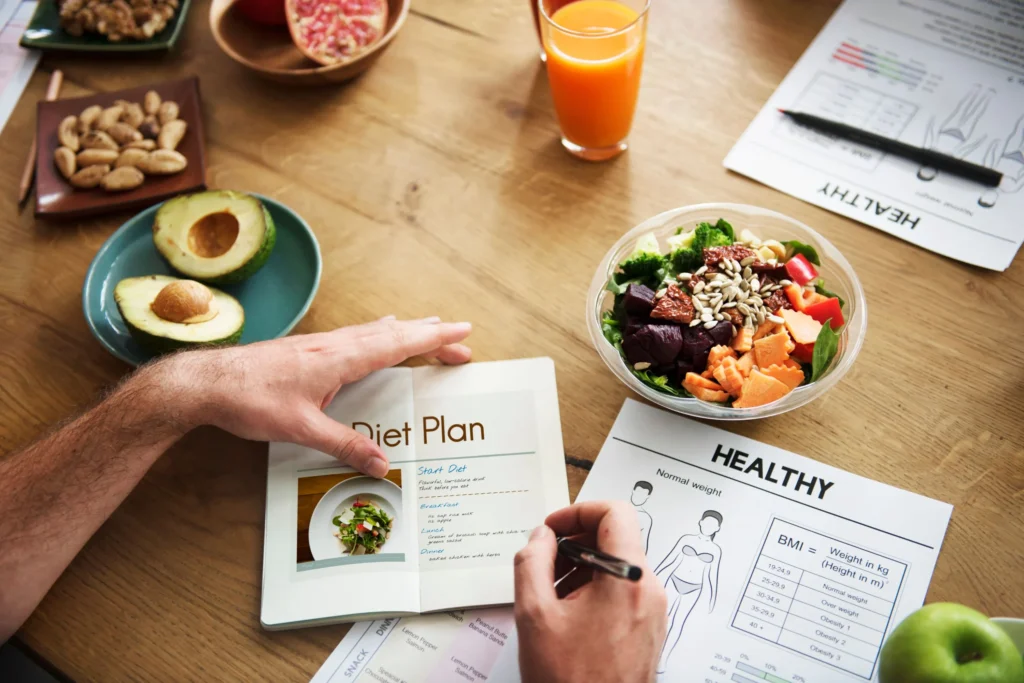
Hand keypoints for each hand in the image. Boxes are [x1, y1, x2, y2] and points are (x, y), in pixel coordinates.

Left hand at [160, 317, 471, 475]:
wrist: (206, 383)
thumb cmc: (249, 400)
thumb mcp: (301, 429)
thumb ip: (344, 446)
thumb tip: (382, 464)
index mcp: (339, 358)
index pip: (398, 343)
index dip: (433, 338)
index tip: (462, 333)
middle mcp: (334, 345)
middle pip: (393, 333)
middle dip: (430, 335)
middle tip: (461, 339)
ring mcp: (321, 344)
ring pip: (374, 331)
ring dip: (406, 331)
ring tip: (428, 328)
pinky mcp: (308, 350)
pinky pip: (356, 335)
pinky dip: (379, 333)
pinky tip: (376, 333)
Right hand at [514, 501, 666, 682]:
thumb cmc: (570, 680)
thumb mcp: (534, 614)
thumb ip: (531, 562)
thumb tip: (540, 537)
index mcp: (627, 579)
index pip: (615, 513)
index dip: (578, 511)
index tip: (552, 529)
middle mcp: (649, 590)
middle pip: (616, 538)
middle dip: (574, 543)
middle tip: (543, 562)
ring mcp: (654, 611)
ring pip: (618, 566)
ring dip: (582, 568)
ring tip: (551, 594)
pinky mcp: (649, 629)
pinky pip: (624, 591)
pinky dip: (595, 589)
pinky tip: (567, 615)